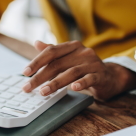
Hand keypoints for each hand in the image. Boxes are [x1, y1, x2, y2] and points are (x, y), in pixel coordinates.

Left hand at [21, 40, 135, 100]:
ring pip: (71, 72)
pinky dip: (81, 83)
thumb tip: (37, 43)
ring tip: (43, 92)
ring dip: (55, 83)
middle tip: (28, 87)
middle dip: (40, 77)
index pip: (51, 52)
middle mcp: (82, 52)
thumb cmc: (84, 68)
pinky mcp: (101, 75)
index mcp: (72, 46)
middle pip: (58, 64)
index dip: (37, 62)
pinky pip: (90, 78)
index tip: (25, 73)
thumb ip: (53, 52)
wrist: (110, 76)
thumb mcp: (68, 58)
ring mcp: (92, 63)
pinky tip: (73, 89)